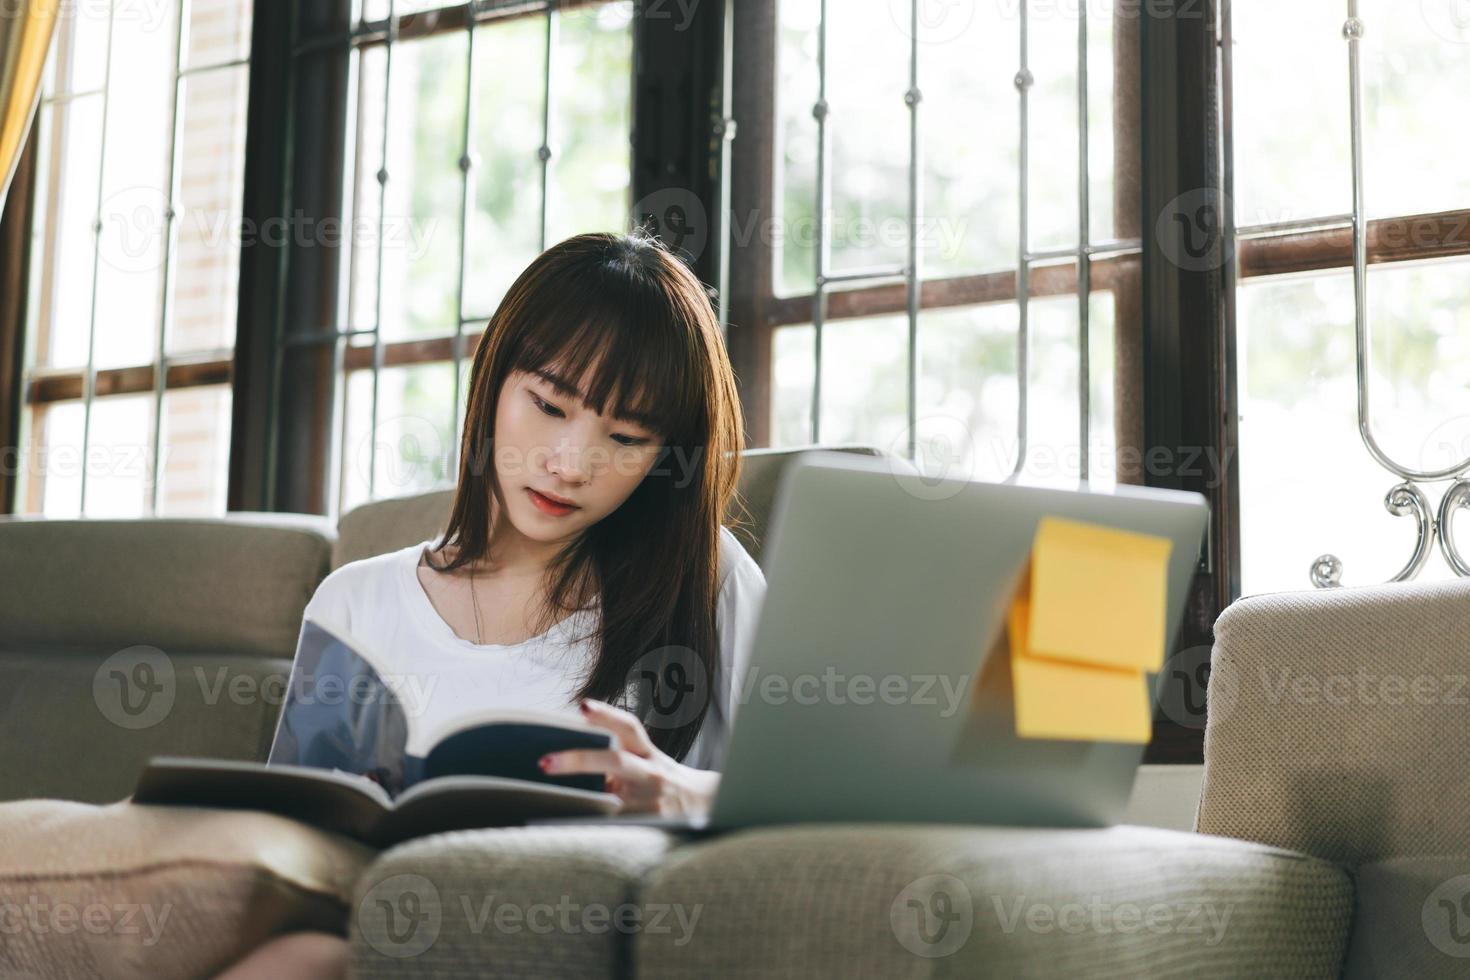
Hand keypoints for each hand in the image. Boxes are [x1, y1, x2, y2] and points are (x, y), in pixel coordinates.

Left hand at [539, 699, 720, 815]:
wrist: (700, 806)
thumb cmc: (659, 780)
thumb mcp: (644, 761)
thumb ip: (613, 757)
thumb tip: (563, 757)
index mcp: (647, 753)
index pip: (628, 728)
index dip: (606, 715)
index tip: (583, 707)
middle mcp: (651, 774)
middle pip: (614, 761)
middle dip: (578, 760)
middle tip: (544, 762)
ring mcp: (649, 802)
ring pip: (609, 800)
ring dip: (577, 800)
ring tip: (544, 801)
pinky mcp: (646, 827)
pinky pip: (612, 825)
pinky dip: (589, 822)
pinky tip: (566, 824)